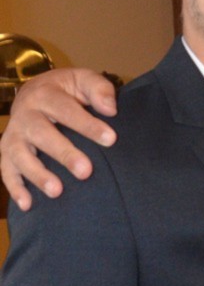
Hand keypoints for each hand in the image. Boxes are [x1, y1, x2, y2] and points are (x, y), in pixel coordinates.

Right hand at [1, 69, 117, 210]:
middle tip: (86, 171)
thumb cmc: (67, 91)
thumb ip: (98, 89)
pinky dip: (15, 188)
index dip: (87, 124)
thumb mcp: (83, 80)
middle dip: (63, 153)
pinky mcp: (7, 153)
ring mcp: (14, 135)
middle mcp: (25, 115)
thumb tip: (110, 109)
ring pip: (20, 155)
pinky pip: (6, 171)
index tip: (110, 139)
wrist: (34, 93)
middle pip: (41, 134)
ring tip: (57, 191)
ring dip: (37, 174)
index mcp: (45, 94)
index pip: (66, 109)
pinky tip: (28, 205)